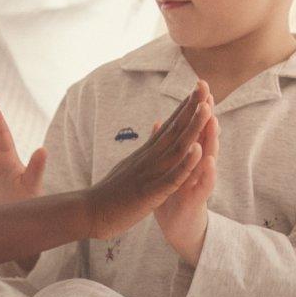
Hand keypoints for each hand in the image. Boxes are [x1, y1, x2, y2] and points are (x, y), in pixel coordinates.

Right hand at [86, 83, 208, 239]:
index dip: (184, 108)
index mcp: (145, 154)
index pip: (168, 126)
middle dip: (191, 108)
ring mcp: (149, 173)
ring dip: (192, 128)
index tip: (197, 90)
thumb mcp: (129, 166)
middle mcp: (148, 158)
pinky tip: (198, 150)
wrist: (88, 211)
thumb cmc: (109, 192)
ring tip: (206, 108)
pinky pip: (172, 176)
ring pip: (176, 148)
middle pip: (174, 130)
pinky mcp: (150, 192)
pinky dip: (185, 163)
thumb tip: (154, 133)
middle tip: (204, 84)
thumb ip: (145, 151)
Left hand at [152, 97, 217, 263]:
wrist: (178, 230)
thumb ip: (166, 146)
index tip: (197, 85)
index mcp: (187, 158)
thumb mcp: (166, 168)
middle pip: (204, 137)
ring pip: (208, 157)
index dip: (195, 108)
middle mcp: (197, 167)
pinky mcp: (198, 200)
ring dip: (210, 139)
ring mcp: (200, 182)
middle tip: (208, 92)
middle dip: (206, 115)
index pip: (193, 128)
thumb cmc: (171, 198)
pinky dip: (205, 171)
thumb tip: (160, 123)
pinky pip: (203, 184)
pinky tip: (208, 158)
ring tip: (212, 118)